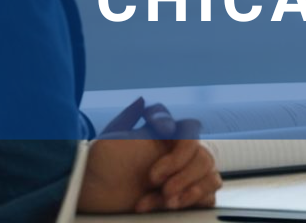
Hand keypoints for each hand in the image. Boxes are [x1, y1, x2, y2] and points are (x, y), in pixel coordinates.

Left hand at [76, 97, 221, 212]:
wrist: (94, 195)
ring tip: (166, 201)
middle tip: (155, 182)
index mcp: (167, 139)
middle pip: (203, 155)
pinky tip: (170, 206)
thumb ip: (126, 118)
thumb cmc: (100, 166)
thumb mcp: (109, 139)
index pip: (189, 127)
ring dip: (190, 188)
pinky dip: (193, 200)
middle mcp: (179, 156)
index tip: (163, 131)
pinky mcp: (186, 198)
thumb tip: (142, 100)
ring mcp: (185, 177)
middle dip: (182, 170)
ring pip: (210, 175)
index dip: (184, 130)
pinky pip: (208, 197)